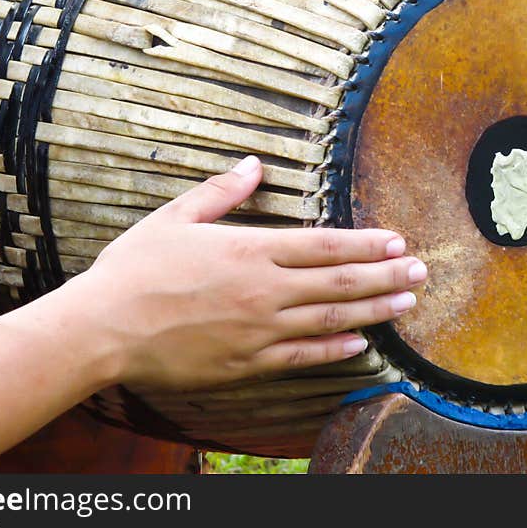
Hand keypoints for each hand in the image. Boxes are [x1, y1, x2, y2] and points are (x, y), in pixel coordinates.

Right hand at [72, 155, 426, 391]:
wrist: (103, 329)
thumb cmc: (135, 269)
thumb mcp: (176, 217)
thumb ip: (222, 192)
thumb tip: (256, 164)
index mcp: (249, 249)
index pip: (324, 244)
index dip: (366, 242)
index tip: (397, 240)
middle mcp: (264, 290)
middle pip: (340, 282)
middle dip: (386, 275)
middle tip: (422, 270)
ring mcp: (259, 330)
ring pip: (331, 319)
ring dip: (375, 310)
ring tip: (408, 302)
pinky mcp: (247, 363)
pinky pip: (302, 356)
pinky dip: (335, 350)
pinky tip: (361, 345)